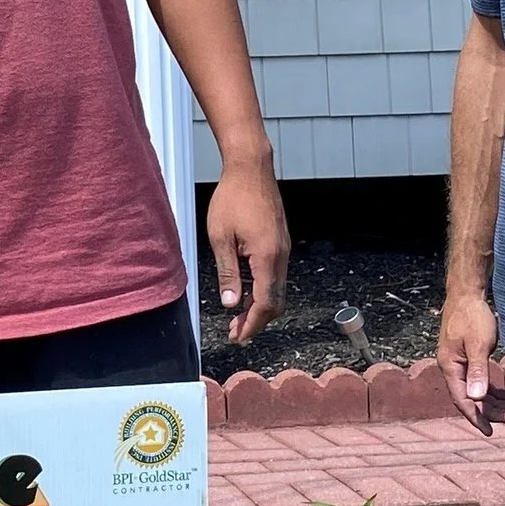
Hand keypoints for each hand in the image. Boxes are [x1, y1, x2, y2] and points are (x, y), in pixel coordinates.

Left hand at [205, 157, 288, 339]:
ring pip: (277, 289)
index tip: (238, 337)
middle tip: (236, 332)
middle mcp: (281, 256)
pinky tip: (246, 292)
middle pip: (276, 301)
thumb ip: (228, 273)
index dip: (252, 324)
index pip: (264, 303)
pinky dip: (263, 290)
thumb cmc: (232, 198)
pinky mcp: (280, 242)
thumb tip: (231, 304)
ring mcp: (284, 248)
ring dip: (260, 306)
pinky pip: (276, 275)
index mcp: (267, 257)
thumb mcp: (221, 237)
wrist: (251, 168)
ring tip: (238, 316)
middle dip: (257, 321)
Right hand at [437, 287, 503, 433]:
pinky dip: (493, 391)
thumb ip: (478, 371)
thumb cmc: (472, 316)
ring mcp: (460, 363)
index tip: (489, 431)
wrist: (467, 294)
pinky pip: (480, 381)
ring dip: (493, 402)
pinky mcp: (468, 357)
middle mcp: (453, 367)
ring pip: (476, 391)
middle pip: (471, 398)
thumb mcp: (478, 344)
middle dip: (491, 411)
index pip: (462, 399)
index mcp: (451, 366)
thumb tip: (476, 397)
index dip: (476, 417)